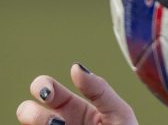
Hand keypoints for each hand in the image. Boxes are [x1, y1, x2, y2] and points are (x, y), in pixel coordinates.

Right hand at [16, 63, 136, 124]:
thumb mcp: (119, 112)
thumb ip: (99, 90)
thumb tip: (75, 67)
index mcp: (74, 108)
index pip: (50, 91)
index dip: (43, 86)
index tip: (48, 92)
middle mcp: (59, 124)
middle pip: (28, 112)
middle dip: (31, 112)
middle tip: (51, 120)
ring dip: (38, 124)